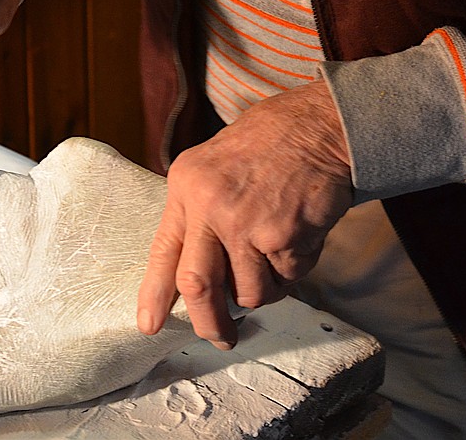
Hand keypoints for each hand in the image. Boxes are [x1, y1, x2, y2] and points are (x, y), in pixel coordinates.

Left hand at [136, 80, 353, 348]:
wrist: (316, 127)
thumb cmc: (267, 145)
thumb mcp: (212, 166)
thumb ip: (199, 213)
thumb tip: (193, 277)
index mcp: (186, 187)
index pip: (163, 249)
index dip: (155, 293)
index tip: (149, 324)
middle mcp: (210, 206)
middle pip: (199, 287)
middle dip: (209, 323)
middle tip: (221, 337)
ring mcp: (247, 224)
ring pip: (250, 292)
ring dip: (266, 287)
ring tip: (276, 252)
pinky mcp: (284, 238)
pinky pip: (288, 278)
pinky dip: (296, 268)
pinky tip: (300, 234)